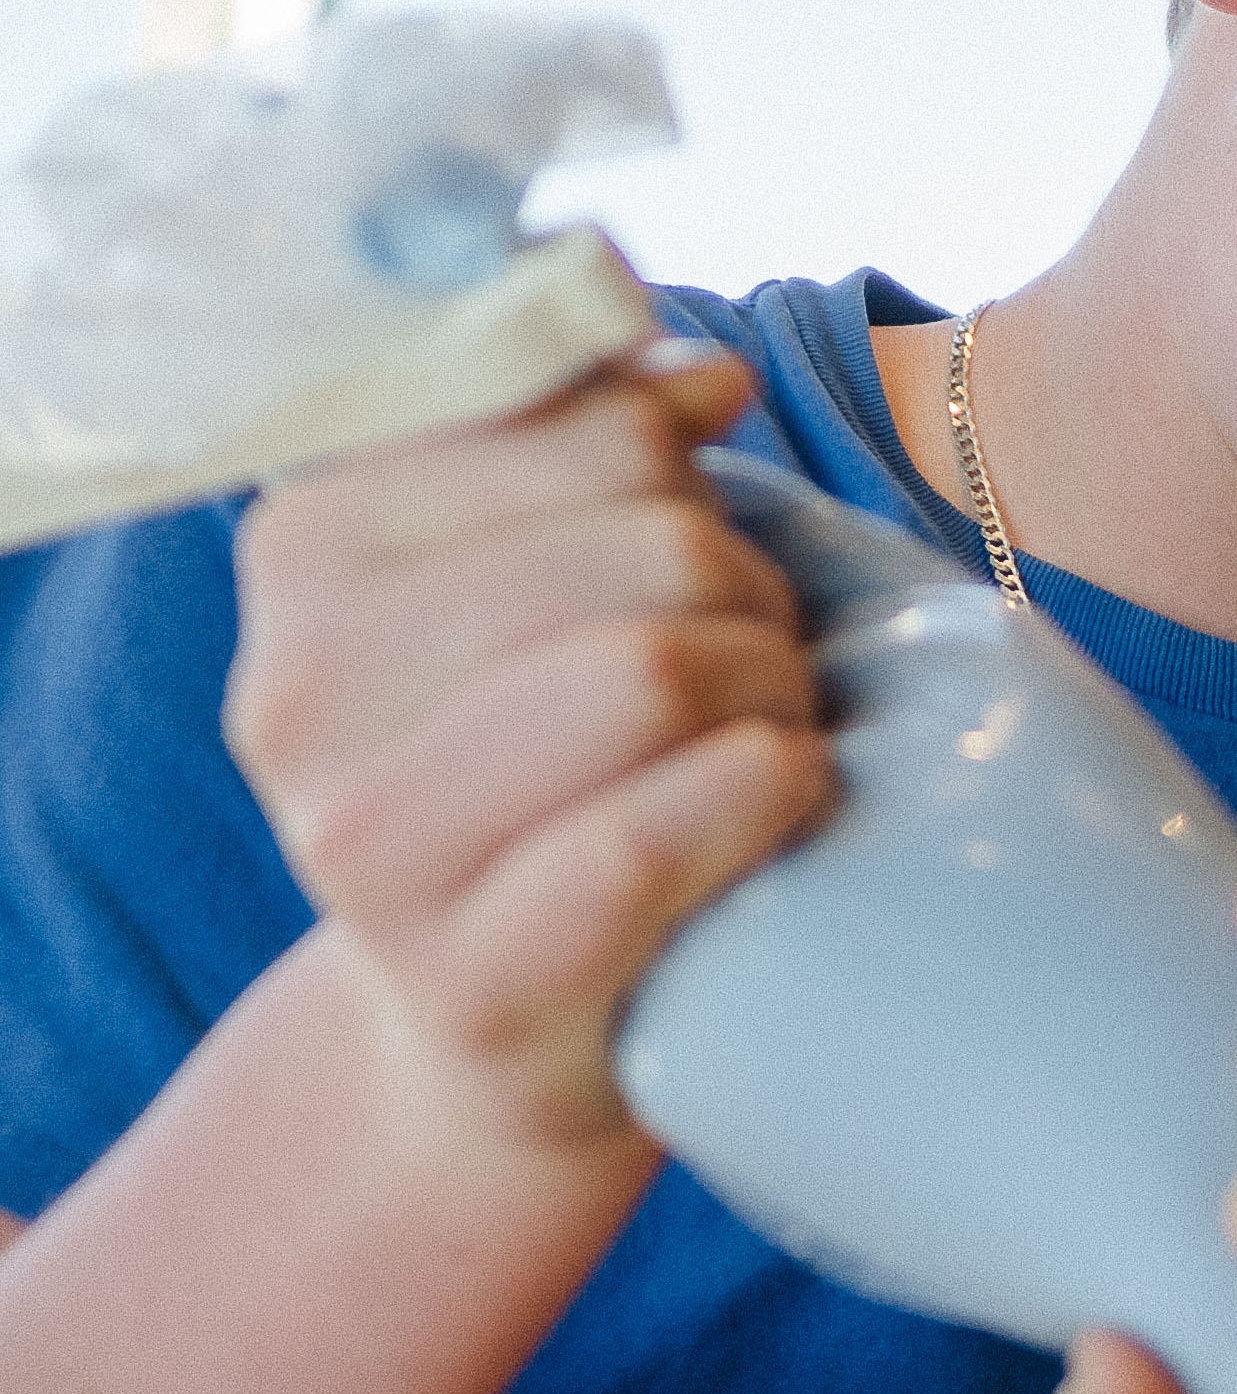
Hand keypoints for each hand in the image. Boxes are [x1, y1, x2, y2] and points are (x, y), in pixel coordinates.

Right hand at [225, 345, 834, 1156]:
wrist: (496, 1023)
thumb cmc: (545, 763)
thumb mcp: (547, 579)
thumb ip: (602, 441)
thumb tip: (702, 370)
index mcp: (307, 552)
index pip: (575, 424)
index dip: (678, 468)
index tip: (689, 528)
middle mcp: (298, 692)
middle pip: (643, 550)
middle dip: (749, 593)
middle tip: (758, 654)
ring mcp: (366, 846)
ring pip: (654, 676)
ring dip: (768, 691)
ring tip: (767, 725)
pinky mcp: (470, 977)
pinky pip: (649, 836)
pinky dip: (761, 793)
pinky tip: (780, 793)